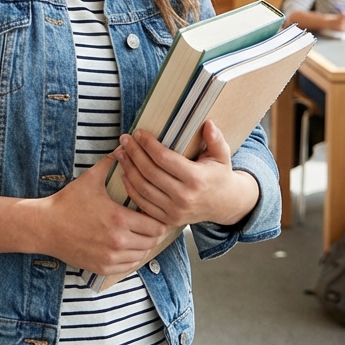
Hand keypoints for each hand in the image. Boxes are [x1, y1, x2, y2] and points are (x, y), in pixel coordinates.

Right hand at [39, 155, 170, 276]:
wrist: (46, 226)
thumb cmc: (68, 201)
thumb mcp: (90, 178)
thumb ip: (110, 162)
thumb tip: (123, 146)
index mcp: (119, 219)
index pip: (155, 225)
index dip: (157, 217)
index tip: (152, 211)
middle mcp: (118, 242)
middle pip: (152, 241)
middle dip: (153, 231)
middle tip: (149, 222)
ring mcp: (110, 258)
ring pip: (142, 255)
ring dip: (144, 245)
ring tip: (139, 233)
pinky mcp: (102, 268)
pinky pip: (128, 267)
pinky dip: (132, 257)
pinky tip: (128, 246)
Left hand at [114, 121, 259, 228]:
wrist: (224, 205)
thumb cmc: (219, 175)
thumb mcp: (222, 156)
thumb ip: (215, 139)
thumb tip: (208, 124)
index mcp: (196, 179)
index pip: (164, 158)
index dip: (148, 144)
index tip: (138, 132)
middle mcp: (184, 197)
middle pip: (150, 172)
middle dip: (134, 153)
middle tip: (124, 139)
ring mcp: (175, 211)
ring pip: (143, 188)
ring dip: (128, 169)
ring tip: (120, 153)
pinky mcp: (168, 220)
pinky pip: (143, 204)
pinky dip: (130, 188)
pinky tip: (124, 174)